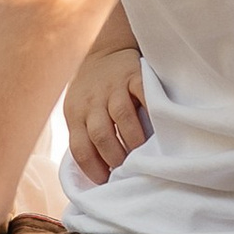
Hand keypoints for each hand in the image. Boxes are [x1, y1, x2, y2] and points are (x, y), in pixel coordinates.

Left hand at [65, 47, 151, 186]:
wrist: (106, 51)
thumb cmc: (94, 94)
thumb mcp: (80, 111)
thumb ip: (86, 137)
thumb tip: (101, 177)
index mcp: (75, 113)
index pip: (80, 149)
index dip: (94, 170)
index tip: (108, 183)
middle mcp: (91, 100)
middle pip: (101, 135)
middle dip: (116, 158)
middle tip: (130, 171)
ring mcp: (113, 86)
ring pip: (121, 116)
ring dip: (133, 140)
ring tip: (144, 155)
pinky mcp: (134, 75)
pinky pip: (143, 94)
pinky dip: (150, 112)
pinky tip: (158, 129)